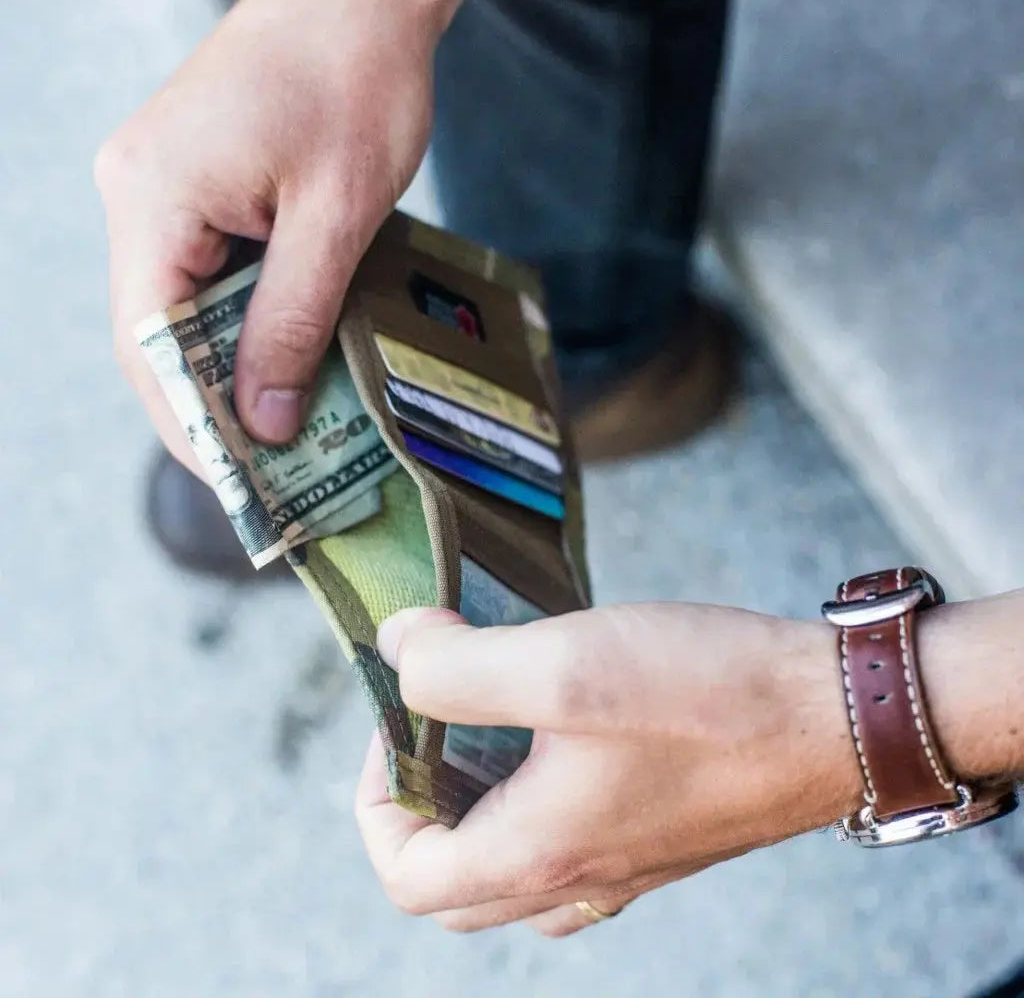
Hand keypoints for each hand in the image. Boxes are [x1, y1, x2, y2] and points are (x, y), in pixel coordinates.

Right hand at [95, 0, 476, 472]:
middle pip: (157, 334)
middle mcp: (136, 193)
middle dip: (214, 406)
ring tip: (288, 430)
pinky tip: (288, 358)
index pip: (149, 344)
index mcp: (154, 197)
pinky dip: (243, 323)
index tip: (242, 485)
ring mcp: (160, 186)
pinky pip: (205, 275)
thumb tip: (262, 420)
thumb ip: (293, 324)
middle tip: (275, 472)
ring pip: (183, 309)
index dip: (192, 424)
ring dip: (232, 368)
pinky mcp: (194, 184)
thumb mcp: (336, 221)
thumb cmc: (356, 81)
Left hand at [356, 603, 864, 936]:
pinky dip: (538, 801)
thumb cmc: (709, 697)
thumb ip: (459, 664)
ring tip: (487, 723)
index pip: (408, 877)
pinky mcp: (661, 833)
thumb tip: (398, 649)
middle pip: (454, 882)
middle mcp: (578, 876)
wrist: (843, 716)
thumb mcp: (563, 664)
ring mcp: (625, 862)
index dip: (377, 801)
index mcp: (537, 853)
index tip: (397, 723)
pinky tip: (557, 736)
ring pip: (511, 869)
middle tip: (433, 725)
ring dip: (476, 804)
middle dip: (420, 805)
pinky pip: (572, 847)